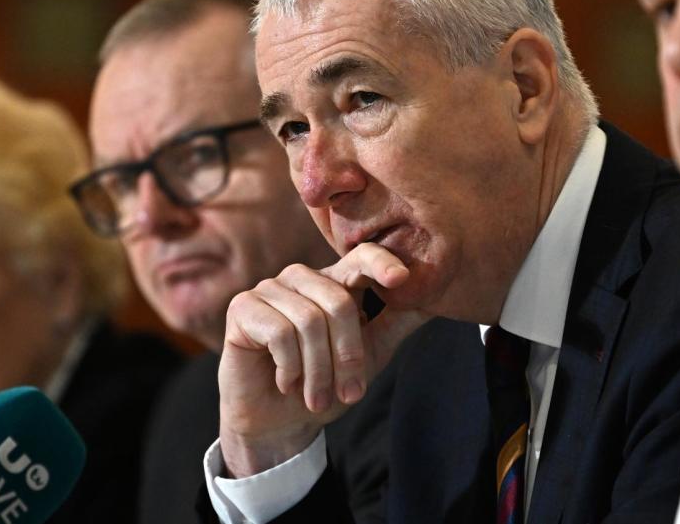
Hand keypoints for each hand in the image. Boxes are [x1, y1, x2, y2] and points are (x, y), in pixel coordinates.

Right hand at [217, 243, 427, 476]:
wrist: (279, 422)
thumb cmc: (325, 385)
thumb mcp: (371, 355)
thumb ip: (398, 322)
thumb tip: (437, 297)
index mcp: (334, 283)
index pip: (360, 258)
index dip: (381, 262)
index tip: (401, 279)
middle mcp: (302, 278)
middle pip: (339, 302)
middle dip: (348, 356)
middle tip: (350, 394)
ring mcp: (270, 288)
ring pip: (309, 320)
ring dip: (318, 371)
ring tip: (315, 396)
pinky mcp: (242, 307)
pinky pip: (279, 333)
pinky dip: (290, 367)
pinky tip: (285, 381)